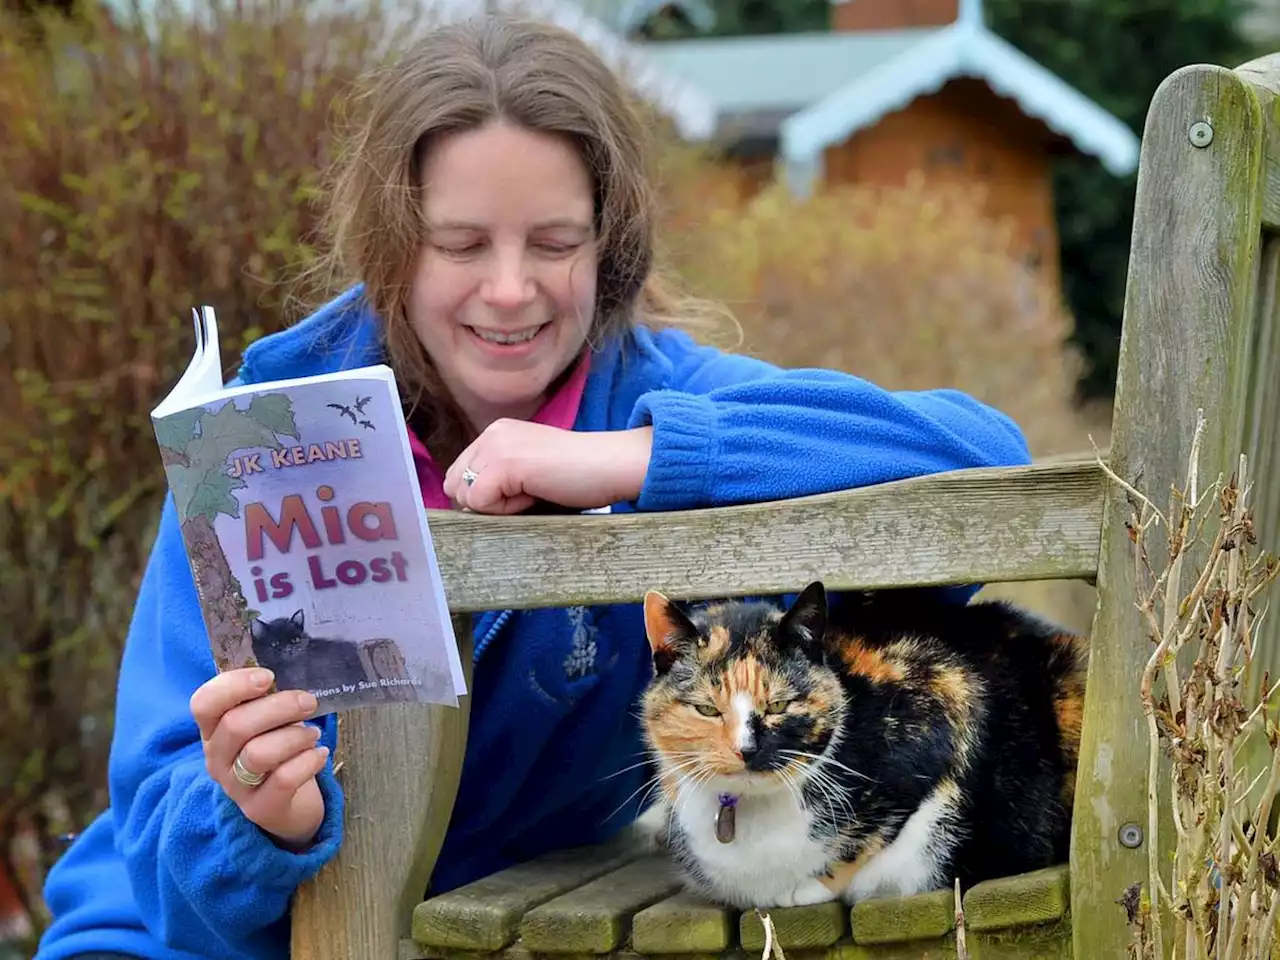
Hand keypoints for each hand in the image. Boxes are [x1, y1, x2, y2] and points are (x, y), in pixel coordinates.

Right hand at [189, 668, 328, 850]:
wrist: (288, 805)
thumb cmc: (278, 750)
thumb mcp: (267, 723)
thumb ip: (268, 700)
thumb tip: (290, 673)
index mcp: (214, 729)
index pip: (203, 703)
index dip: (233, 686)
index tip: (268, 678)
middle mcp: (217, 758)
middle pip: (236, 725)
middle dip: (279, 707)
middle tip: (308, 702)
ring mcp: (235, 787)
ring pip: (258, 754)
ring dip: (294, 736)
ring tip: (314, 734)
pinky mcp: (260, 808)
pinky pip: (284, 780)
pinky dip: (308, 761)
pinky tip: (320, 754)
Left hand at [443, 419, 652, 514]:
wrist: (611, 464)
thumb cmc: (580, 474)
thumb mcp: (528, 470)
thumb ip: (498, 478)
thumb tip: (466, 505)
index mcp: (497, 432)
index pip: (460, 473)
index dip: (483, 494)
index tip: (523, 490)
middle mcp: (491, 433)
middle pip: (456, 485)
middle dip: (485, 501)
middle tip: (526, 495)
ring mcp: (496, 446)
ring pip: (465, 495)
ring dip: (496, 506)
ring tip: (532, 493)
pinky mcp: (503, 464)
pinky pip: (479, 502)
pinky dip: (505, 509)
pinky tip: (534, 494)